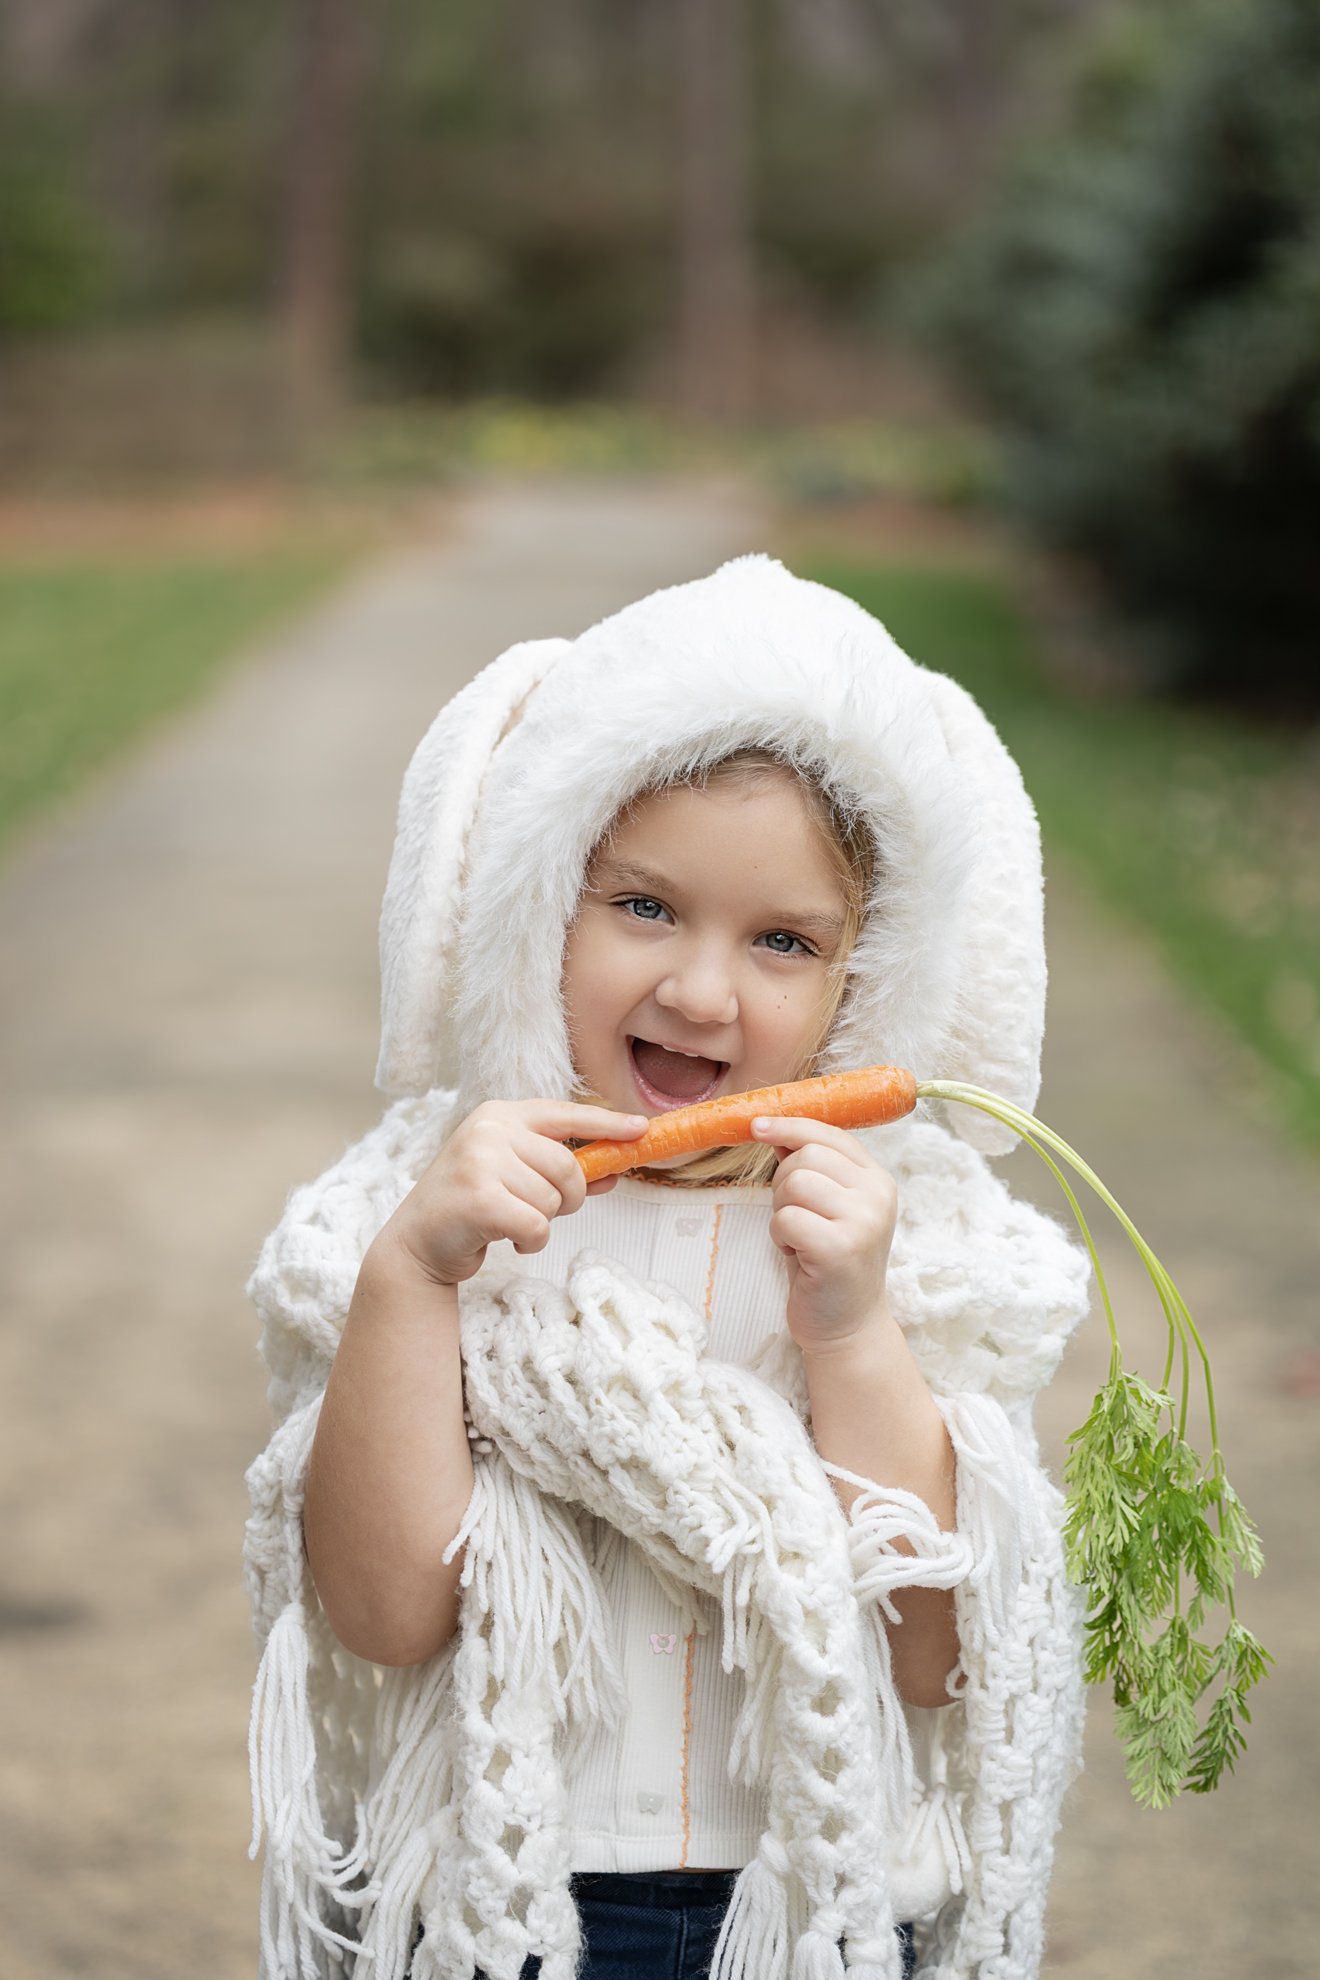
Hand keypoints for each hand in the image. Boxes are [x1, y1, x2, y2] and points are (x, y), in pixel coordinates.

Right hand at [380, 1099, 646, 1286]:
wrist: (417, 1242)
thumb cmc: (472, 1206)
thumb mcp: (516, 1177)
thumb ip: (560, 1171)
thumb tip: (613, 1173)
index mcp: (501, 1114)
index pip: (566, 1114)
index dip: (607, 1123)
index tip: (641, 1129)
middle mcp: (489, 1129)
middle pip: (568, 1165)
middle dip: (568, 1198)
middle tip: (543, 1210)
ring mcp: (480, 1161)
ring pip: (552, 1199)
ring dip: (542, 1222)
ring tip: (512, 1222)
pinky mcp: (478, 1198)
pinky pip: (537, 1226)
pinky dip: (531, 1241)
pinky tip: (506, 1238)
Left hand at [750, 1116, 898, 1353]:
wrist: (847, 1326)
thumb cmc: (827, 1264)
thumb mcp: (826, 1208)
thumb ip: (811, 1169)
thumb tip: (774, 1129)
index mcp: (877, 1179)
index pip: (830, 1134)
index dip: (789, 1126)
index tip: (757, 1125)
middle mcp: (877, 1195)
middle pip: (807, 1155)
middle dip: (783, 1183)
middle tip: (794, 1217)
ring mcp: (863, 1221)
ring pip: (795, 1182)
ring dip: (781, 1211)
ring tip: (799, 1238)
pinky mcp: (840, 1248)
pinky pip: (786, 1218)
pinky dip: (780, 1236)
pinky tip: (797, 1254)